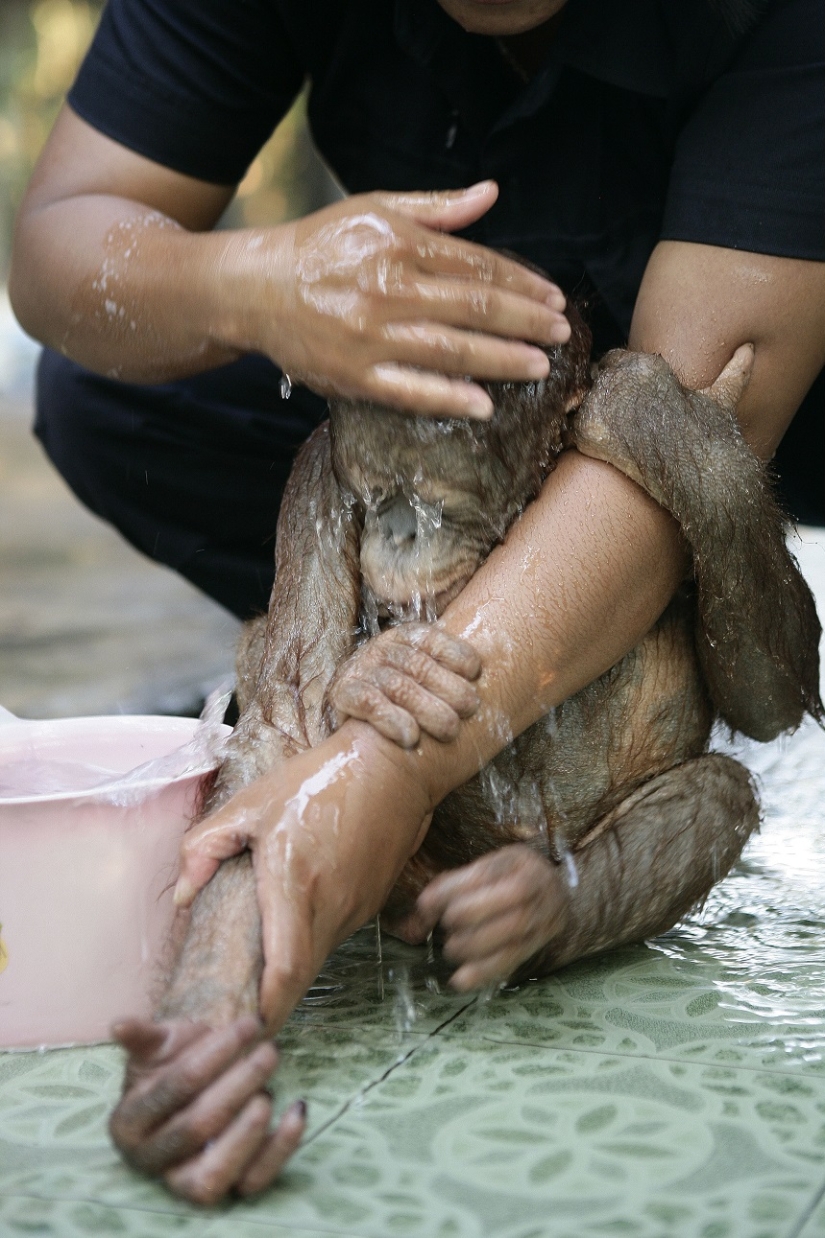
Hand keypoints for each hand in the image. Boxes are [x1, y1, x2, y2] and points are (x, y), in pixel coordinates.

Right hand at [109, 1015, 304, 1203]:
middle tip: (269, 1052)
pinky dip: (280, 1150)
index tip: (249, 1024)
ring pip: (214, 1175)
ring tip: (269, 1091)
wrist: (191, 1089)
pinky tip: (296, 1109)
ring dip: (249, 1131)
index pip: (175, 1086)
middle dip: (239, 1084)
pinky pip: (253, 1182)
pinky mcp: (225, 1189)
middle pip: (197, 1126)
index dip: (215, 1053)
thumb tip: (119, 1025)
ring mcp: (185, 1182)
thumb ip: (142, 1036)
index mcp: (127, 1123)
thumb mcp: (158, 1045)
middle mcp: (150, 1161)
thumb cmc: (174, 1061)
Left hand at [173, 727, 434, 1030]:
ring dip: (292, 971)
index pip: (285, 971)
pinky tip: (295, 930)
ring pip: (320, 956)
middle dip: (273, 1002)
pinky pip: (337, 933)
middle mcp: (331, 906)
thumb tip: (182, 894)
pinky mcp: (371, 901)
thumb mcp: (249, 804)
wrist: (392, 766)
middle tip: (240, 1014)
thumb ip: (205, 848)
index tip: (245, 1028)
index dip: (266, 1008)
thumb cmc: (319, 780)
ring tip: (261, 976)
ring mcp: (357, 907)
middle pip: (301, 976)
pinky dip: (312, 943)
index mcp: (295, 884)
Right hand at [223, 182, 569, 417]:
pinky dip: (448, 398)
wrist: (253, 289)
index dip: (522, 284)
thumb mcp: (375, 210)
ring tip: (539, 367)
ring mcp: (372, 337)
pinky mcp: (354, 376)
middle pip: (474, 309)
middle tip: (560, 333)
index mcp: (399, 246)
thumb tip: (491, 193)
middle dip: (526, 322)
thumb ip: (436, 209)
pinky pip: (410, 390)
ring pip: (451, 351)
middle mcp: (389, 290)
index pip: (477, 267)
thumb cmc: (319, 246)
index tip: (552, 297)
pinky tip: (483, 405)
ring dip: (502, 360)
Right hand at [325, 624, 481, 746]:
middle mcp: (382, 649)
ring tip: (450, 730)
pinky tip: (410, 737)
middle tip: (470, 709)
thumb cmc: (401, 696)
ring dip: (427, 709)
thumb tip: (489, 678)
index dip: (455, 652)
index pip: (431, 638)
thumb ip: (447, 671)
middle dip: (449, 688)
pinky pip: (368, 703)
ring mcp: (361, 670)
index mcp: (404, 637)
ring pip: (398, 686)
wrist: (351, 714)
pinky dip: (392, 720)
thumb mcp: (422, 674)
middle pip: (419, 665)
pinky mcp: (343, 694)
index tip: (475, 672)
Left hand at [398, 844, 570, 989]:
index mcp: (517, 861)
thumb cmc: (509, 878)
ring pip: (513, 935)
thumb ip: (449, 888)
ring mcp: (544, 917)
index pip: (485, 874)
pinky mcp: (538, 944)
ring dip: (474, 947)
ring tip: (451, 950)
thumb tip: (415, 919)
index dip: (451, 890)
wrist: (558, 895)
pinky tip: (460, 980)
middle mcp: (537, 886)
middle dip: (468, 917)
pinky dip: (484, 972)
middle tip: (446, 926)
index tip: (425, 903)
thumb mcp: (483, 869)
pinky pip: (513, 960)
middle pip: (506, 904)